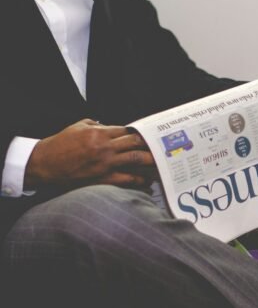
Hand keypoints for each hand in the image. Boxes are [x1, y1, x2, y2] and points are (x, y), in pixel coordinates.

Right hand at [25, 119, 155, 189]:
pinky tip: (147, 181)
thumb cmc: (60, 144)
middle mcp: (104, 148)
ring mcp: (105, 164)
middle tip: (162, 148)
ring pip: (135, 160)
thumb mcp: (78, 127)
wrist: (44, 164)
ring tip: (161, 164)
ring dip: (150, 162)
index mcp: (99, 133)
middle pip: (135, 144)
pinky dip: (139, 181)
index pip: (127, 131)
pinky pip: (126, 180)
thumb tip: (112, 126)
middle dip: (150, 145)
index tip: (149, 136)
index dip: (140, 133)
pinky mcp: (102, 179)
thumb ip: (97, 125)